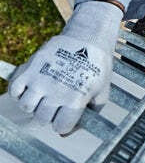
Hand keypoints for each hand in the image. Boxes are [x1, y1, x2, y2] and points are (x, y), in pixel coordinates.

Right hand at [9, 0, 121, 133]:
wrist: (88, 37)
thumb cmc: (96, 67)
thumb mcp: (103, 91)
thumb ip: (89, 115)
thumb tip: (64, 134)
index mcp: (76, 99)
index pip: (61, 127)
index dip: (64, 123)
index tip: (66, 115)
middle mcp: (57, 92)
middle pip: (42, 118)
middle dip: (49, 113)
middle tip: (57, 100)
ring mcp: (41, 80)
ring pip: (26, 106)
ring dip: (34, 103)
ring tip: (45, 92)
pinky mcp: (30, 68)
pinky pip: (14, 91)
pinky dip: (19, 91)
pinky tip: (31, 86)